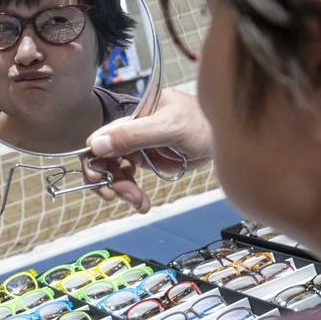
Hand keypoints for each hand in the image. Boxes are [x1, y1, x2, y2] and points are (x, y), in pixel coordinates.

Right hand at [84, 88, 212, 212]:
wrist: (226, 135)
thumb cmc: (202, 122)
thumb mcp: (168, 127)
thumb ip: (133, 135)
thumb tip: (97, 144)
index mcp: (131, 116)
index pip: (100, 138)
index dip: (95, 160)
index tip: (101, 180)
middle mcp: (131, 130)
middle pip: (105, 157)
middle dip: (111, 180)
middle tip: (124, 197)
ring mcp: (139, 146)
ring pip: (116, 171)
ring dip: (123, 190)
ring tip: (140, 203)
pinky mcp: (148, 159)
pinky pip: (130, 177)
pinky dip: (133, 193)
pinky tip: (142, 203)